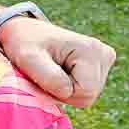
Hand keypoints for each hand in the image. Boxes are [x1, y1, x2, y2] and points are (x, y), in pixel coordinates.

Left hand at [0, 16, 115, 108]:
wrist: (25, 32)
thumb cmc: (24, 43)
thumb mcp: (28, 59)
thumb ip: (48, 77)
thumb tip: (68, 92)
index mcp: (91, 50)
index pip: (86, 93)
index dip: (61, 93)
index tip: (44, 75)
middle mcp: (104, 54)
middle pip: (88, 97)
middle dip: (63, 93)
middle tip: (45, 75)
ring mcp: (104, 59)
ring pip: (87, 96)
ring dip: (64, 90)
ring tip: (51, 71)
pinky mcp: (101, 65)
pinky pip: (86, 91)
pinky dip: (69, 87)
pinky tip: (59, 71)